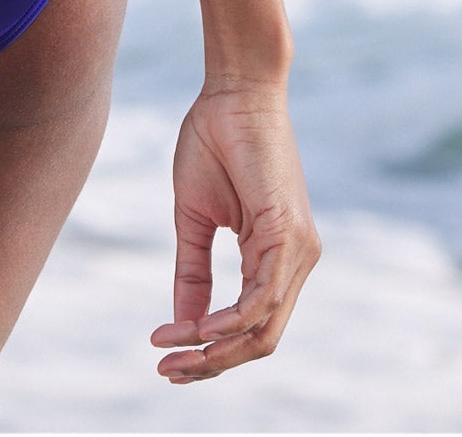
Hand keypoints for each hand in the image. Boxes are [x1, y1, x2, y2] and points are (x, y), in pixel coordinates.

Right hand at [151, 81, 320, 380]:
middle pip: (260, 340)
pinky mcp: (290, 234)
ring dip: (216, 349)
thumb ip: (192, 268)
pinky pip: (263, 296)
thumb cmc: (215, 142)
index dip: (207, 349)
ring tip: (173, 351)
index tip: (162, 353)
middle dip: (213, 364)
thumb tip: (180, 321)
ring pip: (264, 328)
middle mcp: (295, 261)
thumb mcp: (195, 216)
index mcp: (275, 257)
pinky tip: (197, 327)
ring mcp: (298, 251)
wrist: (231, 90)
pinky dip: (229, 319)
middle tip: (168, 371)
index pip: (249, 325)